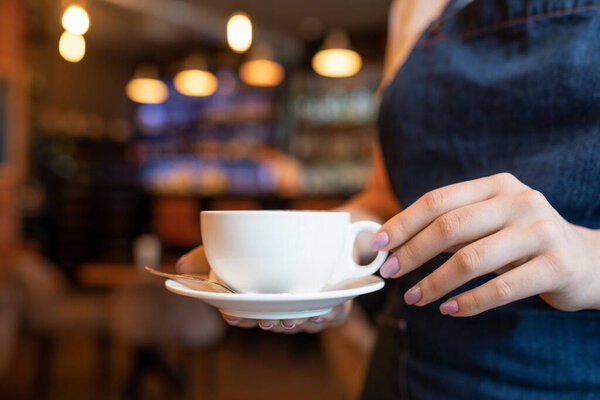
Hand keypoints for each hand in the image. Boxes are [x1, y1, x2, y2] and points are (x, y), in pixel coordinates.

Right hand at [176, 247, 351, 331]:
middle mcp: (283, 308)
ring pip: (301, 323)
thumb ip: (210, 256)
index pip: (246, 316)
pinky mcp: (337, 304)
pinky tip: (322, 311)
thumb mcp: (240, 244)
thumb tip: (179, 267)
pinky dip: (329, 315)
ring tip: (290, 314)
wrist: (324, 228)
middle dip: (267, 322)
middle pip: (272, 322)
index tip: (233, 315)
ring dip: (294, 321)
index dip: (239, 319)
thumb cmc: (276, 242)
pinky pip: (334, 316)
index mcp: (260, 301)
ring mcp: (309, 308)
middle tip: (264, 317)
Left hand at [369, 173, 599, 316]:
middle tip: (389, 272)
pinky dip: (468, 303)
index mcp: (496, 186)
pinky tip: (449, 310)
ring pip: (471, 260)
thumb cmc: (522, 241)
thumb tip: (395, 243)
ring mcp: (540, 231)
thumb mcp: (490, 223)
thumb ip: (452, 227)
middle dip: (412, 252)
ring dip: (434, 283)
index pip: (438, 201)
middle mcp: (519, 201)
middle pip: (450, 227)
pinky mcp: (556, 266)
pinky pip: (501, 289)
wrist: (588, 260)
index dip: (403, 223)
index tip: (377, 244)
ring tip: (413, 298)